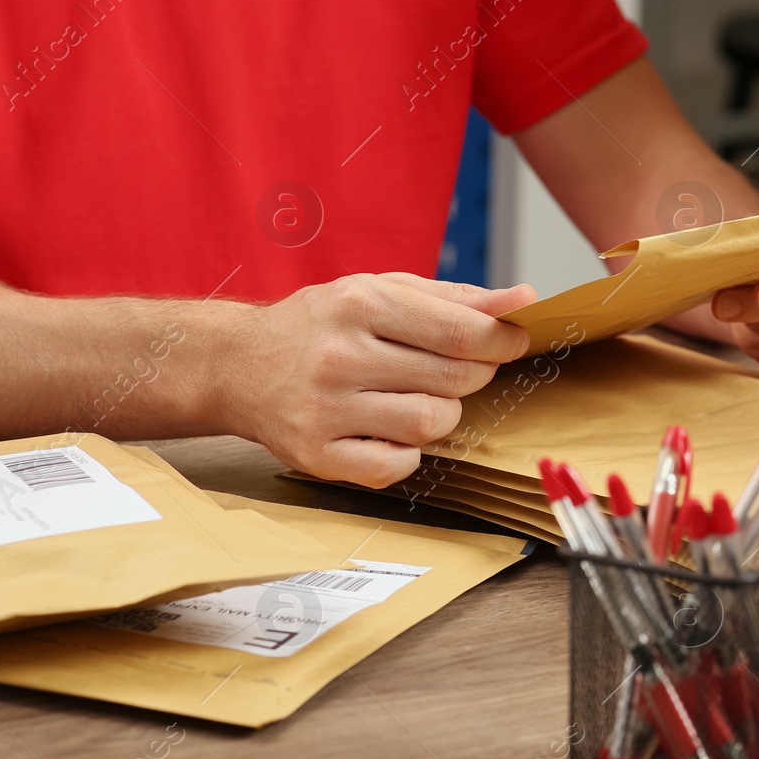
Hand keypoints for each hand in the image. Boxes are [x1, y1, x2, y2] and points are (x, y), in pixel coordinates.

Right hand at [231, 274, 535, 487]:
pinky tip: (391, 431)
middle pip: (453, 378)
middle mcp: (339, 355)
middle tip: (462, 368)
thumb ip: (454, 299)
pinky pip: (396, 467)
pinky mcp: (316, 454)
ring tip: (421, 397)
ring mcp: (325, 409)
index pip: (460, 330)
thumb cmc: (321, 325)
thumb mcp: (380, 291)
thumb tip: (523, 301)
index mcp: (359, 303)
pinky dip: (409, 453)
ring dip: (444, 414)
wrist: (236, 365)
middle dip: (475, 374)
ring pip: (431, 423)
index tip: (514, 341)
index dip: (502, 340)